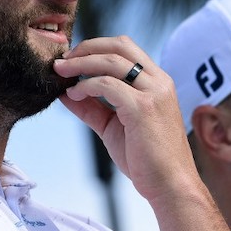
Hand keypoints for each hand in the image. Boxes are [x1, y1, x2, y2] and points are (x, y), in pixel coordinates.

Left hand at [53, 36, 198, 203]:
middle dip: (87, 47)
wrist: (170, 186)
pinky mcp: (143, 108)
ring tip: (60, 72)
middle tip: (63, 60)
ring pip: (112, 60)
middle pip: (120, 45)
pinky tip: (74, 94)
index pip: (126, 48)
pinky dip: (86, 86)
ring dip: (80, 63)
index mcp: (158, 82)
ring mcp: (153, 93)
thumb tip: (65, 92)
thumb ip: (93, 107)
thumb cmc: (147, 160)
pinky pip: (107, 85)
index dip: (96, 47)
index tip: (72, 58)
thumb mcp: (114, 127)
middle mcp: (159, 81)